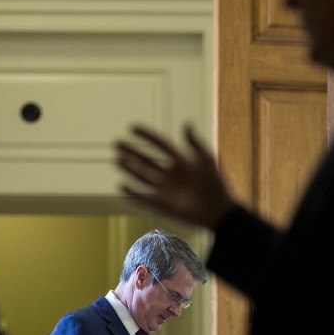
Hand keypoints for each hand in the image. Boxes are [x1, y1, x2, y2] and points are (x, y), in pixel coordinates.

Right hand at [115, 125, 235, 230]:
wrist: (217, 211)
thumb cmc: (215, 184)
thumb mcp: (206, 159)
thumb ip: (195, 142)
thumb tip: (186, 123)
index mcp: (180, 162)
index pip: (159, 145)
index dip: (146, 136)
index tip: (132, 128)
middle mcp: (170, 174)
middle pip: (146, 160)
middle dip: (131, 152)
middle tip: (116, 143)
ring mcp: (164, 189)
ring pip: (142, 176)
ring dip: (129, 168)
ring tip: (117, 160)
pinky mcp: (161, 204)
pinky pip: (143, 196)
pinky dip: (132, 191)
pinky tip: (121, 184)